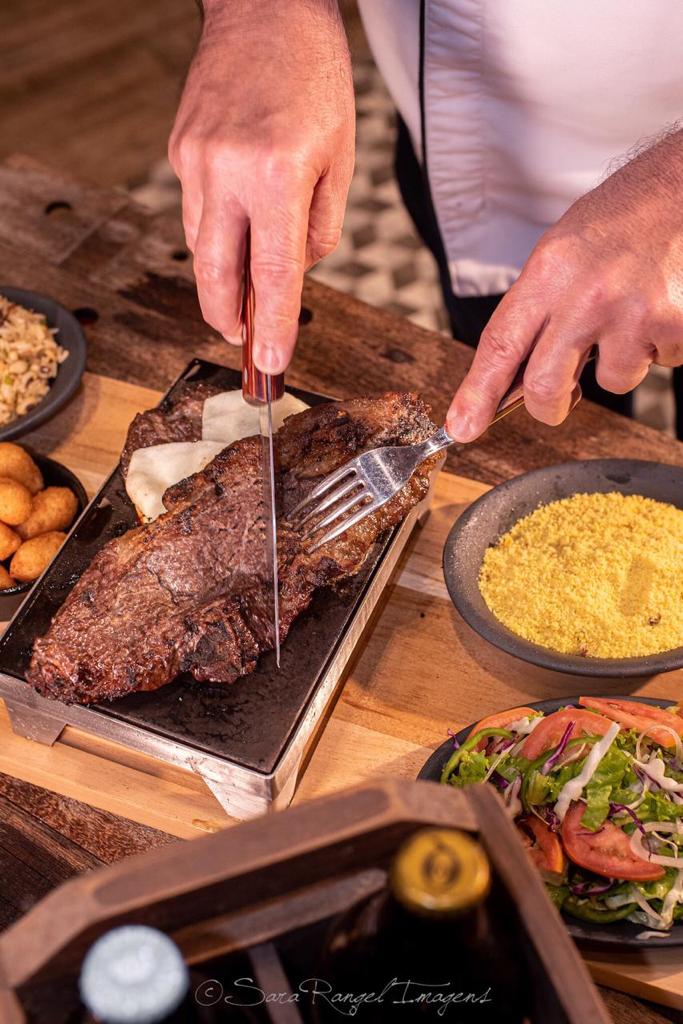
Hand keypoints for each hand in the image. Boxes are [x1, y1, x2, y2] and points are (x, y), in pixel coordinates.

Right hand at [169, 0, 353, 372]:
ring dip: (223, 273)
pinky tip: (238, 220)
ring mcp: (194, 160)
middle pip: (215, 273)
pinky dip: (217, 228)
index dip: (271, 327)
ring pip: (200, 244)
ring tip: (247, 281)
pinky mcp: (179, 149)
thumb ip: (320, 228)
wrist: (265, 8)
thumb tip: (294, 274)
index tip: (270, 364)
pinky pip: (195, 208)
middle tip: (243, 340)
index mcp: (276, 176)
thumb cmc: (314, 77)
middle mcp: (226, 171)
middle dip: (227, 317)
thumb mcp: (340, 158)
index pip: (272, 276)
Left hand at [447, 129, 682, 440]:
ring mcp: (633, 312)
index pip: (501, 344)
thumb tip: (514, 376)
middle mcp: (586, 295)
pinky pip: (660, 362)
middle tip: (561, 400)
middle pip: (545, 386)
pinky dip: (661, 344)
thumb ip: (538, 311)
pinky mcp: (674, 325)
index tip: (463, 427)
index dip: (477, 393)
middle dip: (548, 406)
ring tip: (632, 312)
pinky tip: (661, 305)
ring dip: (621, 360)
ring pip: (612, 381)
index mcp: (549, 272)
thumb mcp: (562, 252)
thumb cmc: (621, 221)